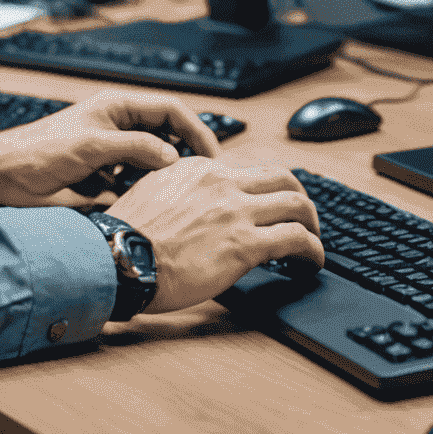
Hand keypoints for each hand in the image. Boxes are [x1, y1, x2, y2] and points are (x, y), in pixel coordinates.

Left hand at [0, 88, 221, 207]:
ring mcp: (109, 153)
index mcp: (117, 108)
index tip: (212, 157)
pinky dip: (140, 195)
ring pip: (151, 164)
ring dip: (161, 180)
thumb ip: (134, 147)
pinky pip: (132, 184)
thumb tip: (172, 157)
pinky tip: (141, 208)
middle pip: (166, 137)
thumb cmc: (35, 153)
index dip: (196, 130)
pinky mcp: (100, 178)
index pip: (171, 111)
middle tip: (200, 183)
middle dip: (183, 158)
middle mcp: (117, 127)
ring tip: (172, 199)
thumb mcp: (90, 147)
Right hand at [105, 158, 322, 314]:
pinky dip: (313, 251)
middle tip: (304, 219)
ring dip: (313, 224)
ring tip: (314, 244)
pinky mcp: (245, 244)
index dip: (265, 192)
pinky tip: (312, 264)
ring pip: (298, 204)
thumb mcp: (154, 194)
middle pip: (283, 177)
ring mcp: (236, 211)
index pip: (248, 171)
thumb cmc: (127, 235)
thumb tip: (195, 206)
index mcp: (200, 169)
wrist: (119, 257)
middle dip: (300, 198)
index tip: (268, 209)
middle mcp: (223, 183)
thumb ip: (181, 192)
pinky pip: (296, 240)